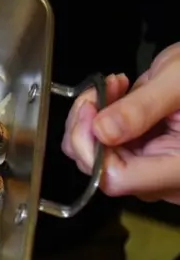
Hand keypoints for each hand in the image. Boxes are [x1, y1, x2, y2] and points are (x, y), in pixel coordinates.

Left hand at [62, 43, 179, 204]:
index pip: (117, 178)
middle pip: (101, 169)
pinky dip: (104, 120)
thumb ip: (143, 108)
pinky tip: (120, 95)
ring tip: (115, 86)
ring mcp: (157, 171)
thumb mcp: (179, 80)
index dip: (90, 146)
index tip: (89, 107)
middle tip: (100, 89)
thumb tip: (102, 132)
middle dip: (88, 126)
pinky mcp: (148, 158)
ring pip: (99, 158)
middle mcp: (169, 180)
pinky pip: (110, 148)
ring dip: (94, 120)